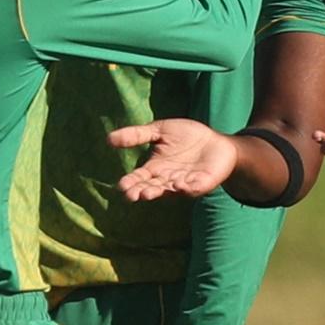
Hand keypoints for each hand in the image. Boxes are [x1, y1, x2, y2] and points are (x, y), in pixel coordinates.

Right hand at [111, 119, 237, 200]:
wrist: (217, 141)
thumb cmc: (188, 136)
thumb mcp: (160, 130)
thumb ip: (137, 135)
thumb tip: (108, 139)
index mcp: (155, 168)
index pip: (138, 178)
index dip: (130, 183)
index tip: (122, 186)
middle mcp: (167, 179)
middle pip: (150, 188)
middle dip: (141, 192)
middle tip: (132, 195)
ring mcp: (184, 183)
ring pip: (168, 191)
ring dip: (158, 192)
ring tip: (148, 193)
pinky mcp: (201, 183)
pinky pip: (192, 188)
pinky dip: (185, 188)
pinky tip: (178, 185)